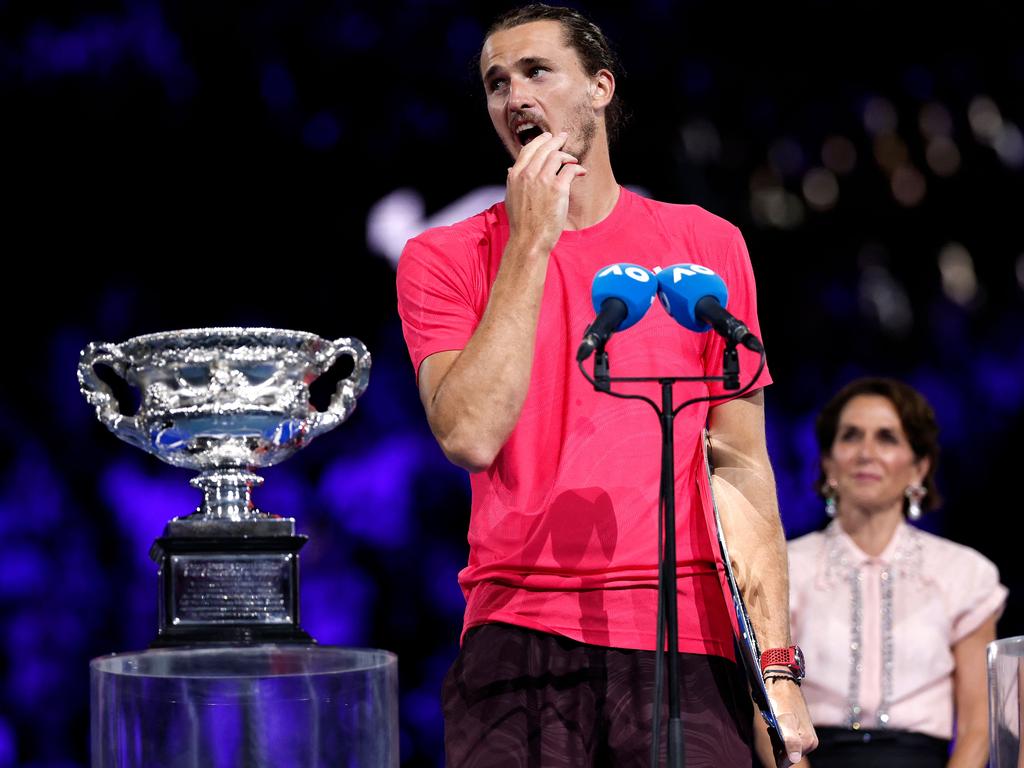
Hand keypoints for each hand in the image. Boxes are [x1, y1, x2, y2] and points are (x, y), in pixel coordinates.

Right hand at [504, 131, 586, 253]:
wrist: (528, 240)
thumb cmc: (521, 223)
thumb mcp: (510, 198)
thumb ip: (513, 182)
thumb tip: (511, 170)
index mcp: (515, 175)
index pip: (528, 150)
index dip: (539, 141)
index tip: (547, 137)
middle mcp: (528, 174)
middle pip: (544, 148)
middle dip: (555, 141)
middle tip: (563, 137)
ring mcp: (543, 180)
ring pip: (557, 155)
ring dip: (567, 155)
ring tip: (573, 159)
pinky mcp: (558, 188)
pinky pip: (570, 169)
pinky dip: (577, 168)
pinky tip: (581, 171)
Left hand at [765, 679, 816, 766]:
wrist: (782, 683)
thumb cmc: (781, 701)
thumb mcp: (784, 721)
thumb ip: (790, 741)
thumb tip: (794, 759)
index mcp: (808, 742)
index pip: (787, 761)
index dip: (776, 750)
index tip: (775, 734)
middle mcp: (811, 742)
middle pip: (787, 755)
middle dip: (777, 744)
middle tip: (774, 727)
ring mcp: (806, 735)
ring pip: (785, 747)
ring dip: (777, 738)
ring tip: (775, 723)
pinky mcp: (801, 729)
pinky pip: (786, 739)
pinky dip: (779, 733)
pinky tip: (777, 722)